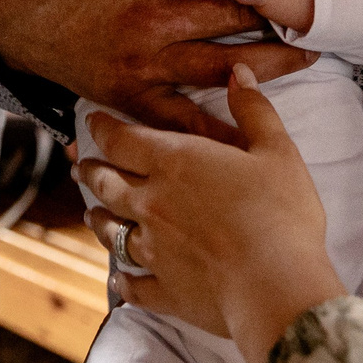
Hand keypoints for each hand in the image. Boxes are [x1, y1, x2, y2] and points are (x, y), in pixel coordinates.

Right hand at [0, 0, 314, 140]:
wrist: (16, 11)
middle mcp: (152, 17)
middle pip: (231, 19)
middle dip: (275, 19)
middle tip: (315, 18)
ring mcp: (142, 61)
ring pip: (220, 67)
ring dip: (269, 66)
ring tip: (308, 59)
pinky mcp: (130, 96)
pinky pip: (181, 119)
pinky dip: (217, 131)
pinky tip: (252, 136)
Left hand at [79, 67, 345, 362]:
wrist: (277, 288)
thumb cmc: (281, 216)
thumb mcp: (277, 151)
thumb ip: (253, 110)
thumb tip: (239, 72)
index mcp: (175, 163)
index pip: (121, 139)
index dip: (103, 128)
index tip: (93, 121)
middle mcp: (151, 203)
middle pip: (105, 183)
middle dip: (90, 171)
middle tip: (81, 165)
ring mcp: (153, 249)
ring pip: (109, 230)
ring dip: (98, 219)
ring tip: (90, 213)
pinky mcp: (163, 290)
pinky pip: (131, 284)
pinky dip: (122, 280)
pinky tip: (119, 279)